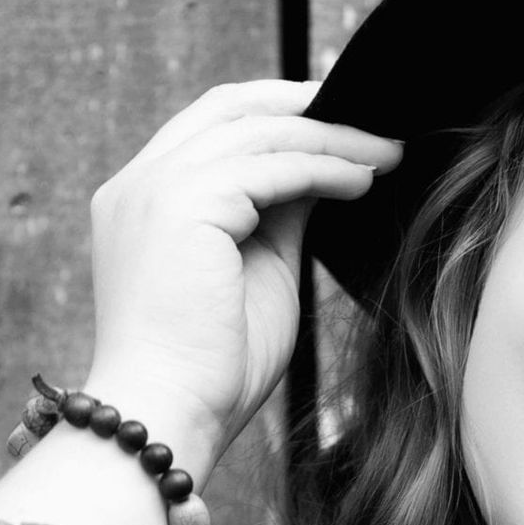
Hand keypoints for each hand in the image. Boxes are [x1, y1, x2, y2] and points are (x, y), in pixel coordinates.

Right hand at [84, 79, 400, 466]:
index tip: (336, 120)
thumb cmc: (211, 372)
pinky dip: (325, 167)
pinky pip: (272, 166)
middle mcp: (137, 185)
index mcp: (142, 201)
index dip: (275, 111)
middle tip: (372, 120)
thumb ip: (277, 217)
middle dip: (306, 106)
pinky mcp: (184, 204)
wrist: (168, 418)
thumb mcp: (256, 273)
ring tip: (385, 155)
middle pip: (230, 107)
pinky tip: (364, 181)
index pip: (210, 126)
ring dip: (331, 139)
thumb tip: (321, 170)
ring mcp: (154, 189)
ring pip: (259, 133)